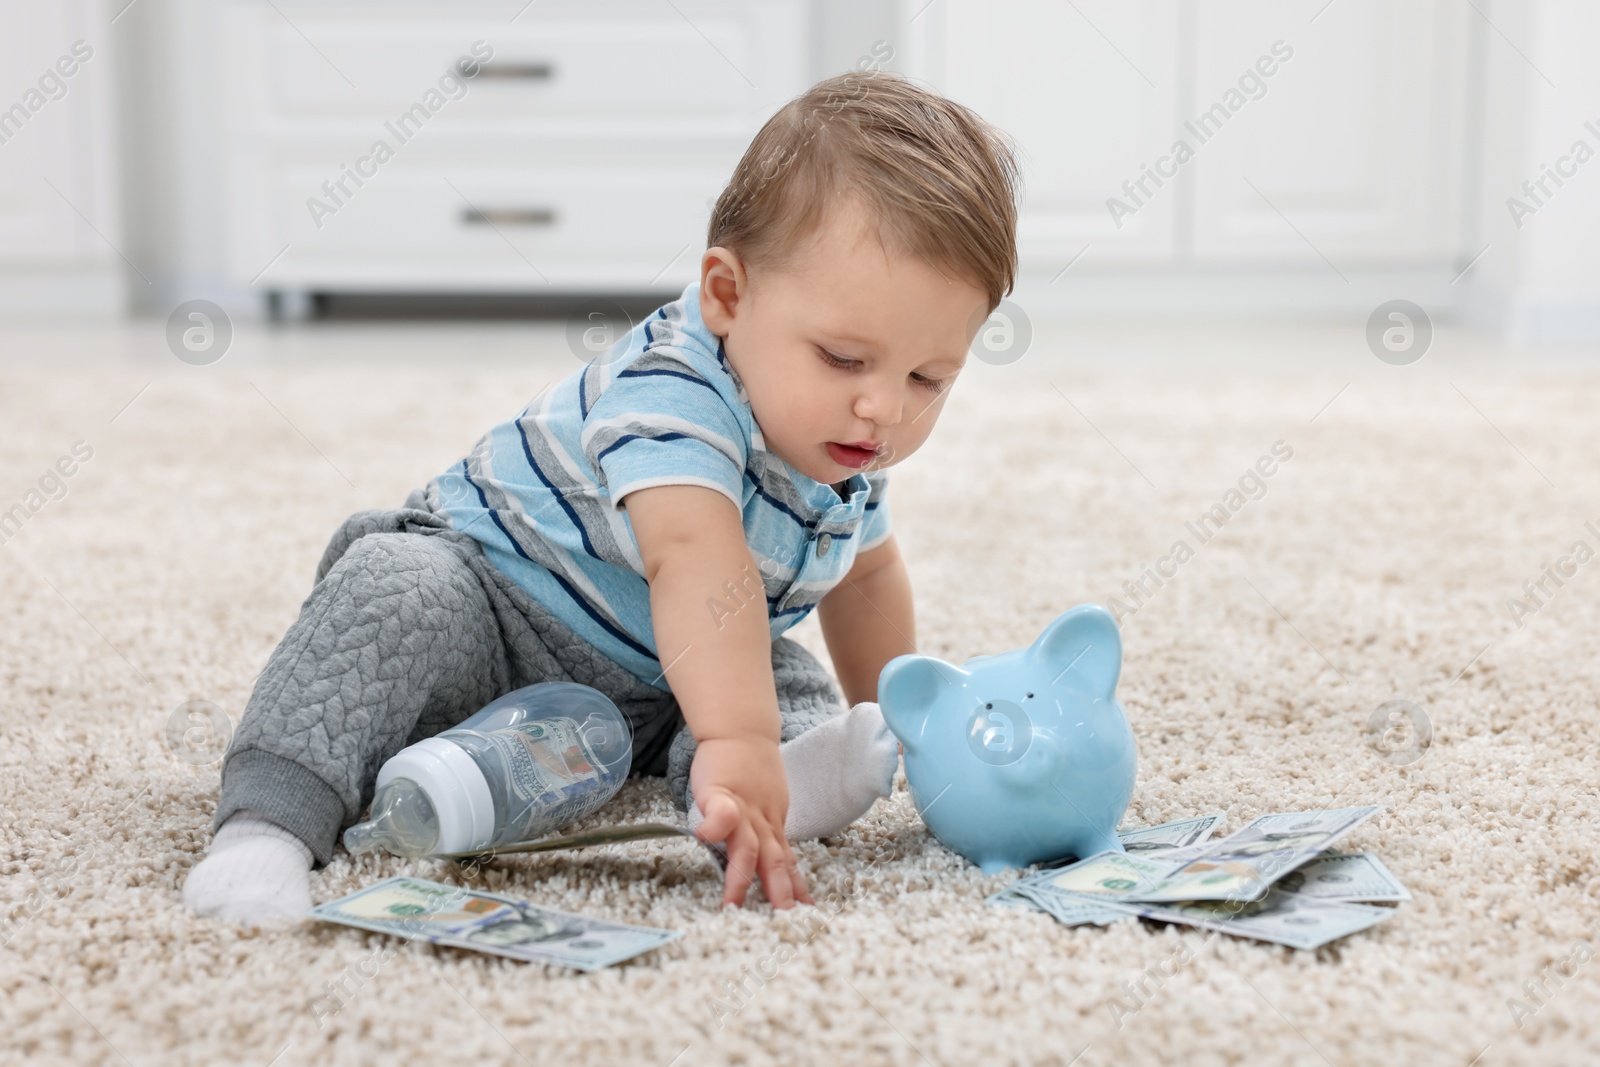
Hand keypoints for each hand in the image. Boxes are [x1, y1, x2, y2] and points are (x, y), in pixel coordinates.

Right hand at [690, 736, 813, 908]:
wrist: (742, 731)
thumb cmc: (750, 771)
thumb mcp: (765, 805)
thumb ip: (765, 833)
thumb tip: (771, 863)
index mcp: (772, 828)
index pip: (788, 863)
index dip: (796, 889)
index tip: (807, 915)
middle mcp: (761, 823)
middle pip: (774, 862)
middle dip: (779, 894)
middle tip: (784, 922)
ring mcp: (742, 809)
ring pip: (747, 847)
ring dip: (742, 875)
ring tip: (733, 903)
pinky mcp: (720, 792)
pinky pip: (719, 810)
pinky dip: (715, 824)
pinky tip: (704, 838)